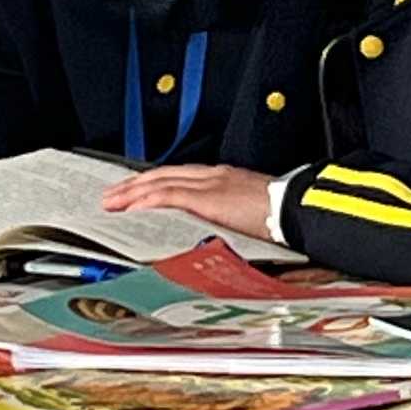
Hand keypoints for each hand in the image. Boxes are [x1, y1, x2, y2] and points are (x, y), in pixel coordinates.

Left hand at [101, 164, 276, 238]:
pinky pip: (169, 196)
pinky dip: (148, 200)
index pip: (180, 176)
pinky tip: (133, 207)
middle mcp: (214, 176)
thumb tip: (212, 233)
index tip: (138, 190)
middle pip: (164, 175)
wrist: (297, 211)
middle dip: (135, 185)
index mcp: (224, 179)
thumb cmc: (282, 216)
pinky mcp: (207, 198)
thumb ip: (228, 217)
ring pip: (161, 182)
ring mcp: (210, 184)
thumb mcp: (250, 213)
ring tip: (114, 202)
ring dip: (133, 192)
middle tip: (113, 195)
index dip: (155, 182)